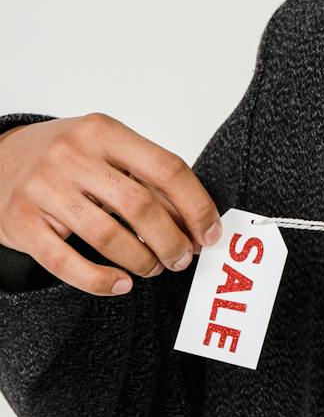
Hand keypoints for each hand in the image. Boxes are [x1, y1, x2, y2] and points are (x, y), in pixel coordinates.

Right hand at [0, 114, 222, 296]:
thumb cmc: (61, 159)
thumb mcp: (103, 150)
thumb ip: (144, 178)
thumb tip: (194, 222)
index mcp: (102, 132)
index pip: (166, 168)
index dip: (196, 207)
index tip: (209, 233)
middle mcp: (71, 155)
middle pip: (141, 206)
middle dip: (172, 241)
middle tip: (181, 259)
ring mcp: (43, 188)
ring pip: (107, 236)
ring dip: (141, 261)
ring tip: (151, 268)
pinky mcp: (21, 221)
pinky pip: (65, 262)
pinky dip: (99, 280)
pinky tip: (120, 284)